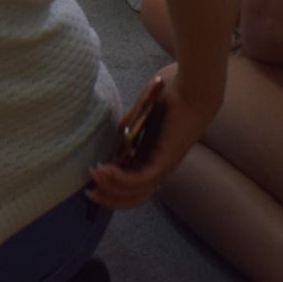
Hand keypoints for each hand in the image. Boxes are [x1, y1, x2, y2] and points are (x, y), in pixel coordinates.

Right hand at [86, 64, 221, 210]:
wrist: (192, 84)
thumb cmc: (173, 91)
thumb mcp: (145, 108)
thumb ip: (132, 122)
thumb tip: (118, 133)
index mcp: (156, 154)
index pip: (134, 181)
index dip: (113, 184)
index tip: (94, 175)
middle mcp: (161, 165)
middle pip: (135, 195)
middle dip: (110, 197)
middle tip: (90, 192)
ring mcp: (164, 165)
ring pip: (137, 193)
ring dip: (113, 190)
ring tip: (96, 176)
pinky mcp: (165, 162)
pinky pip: (140, 180)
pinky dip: (121, 180)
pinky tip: (106, 170)